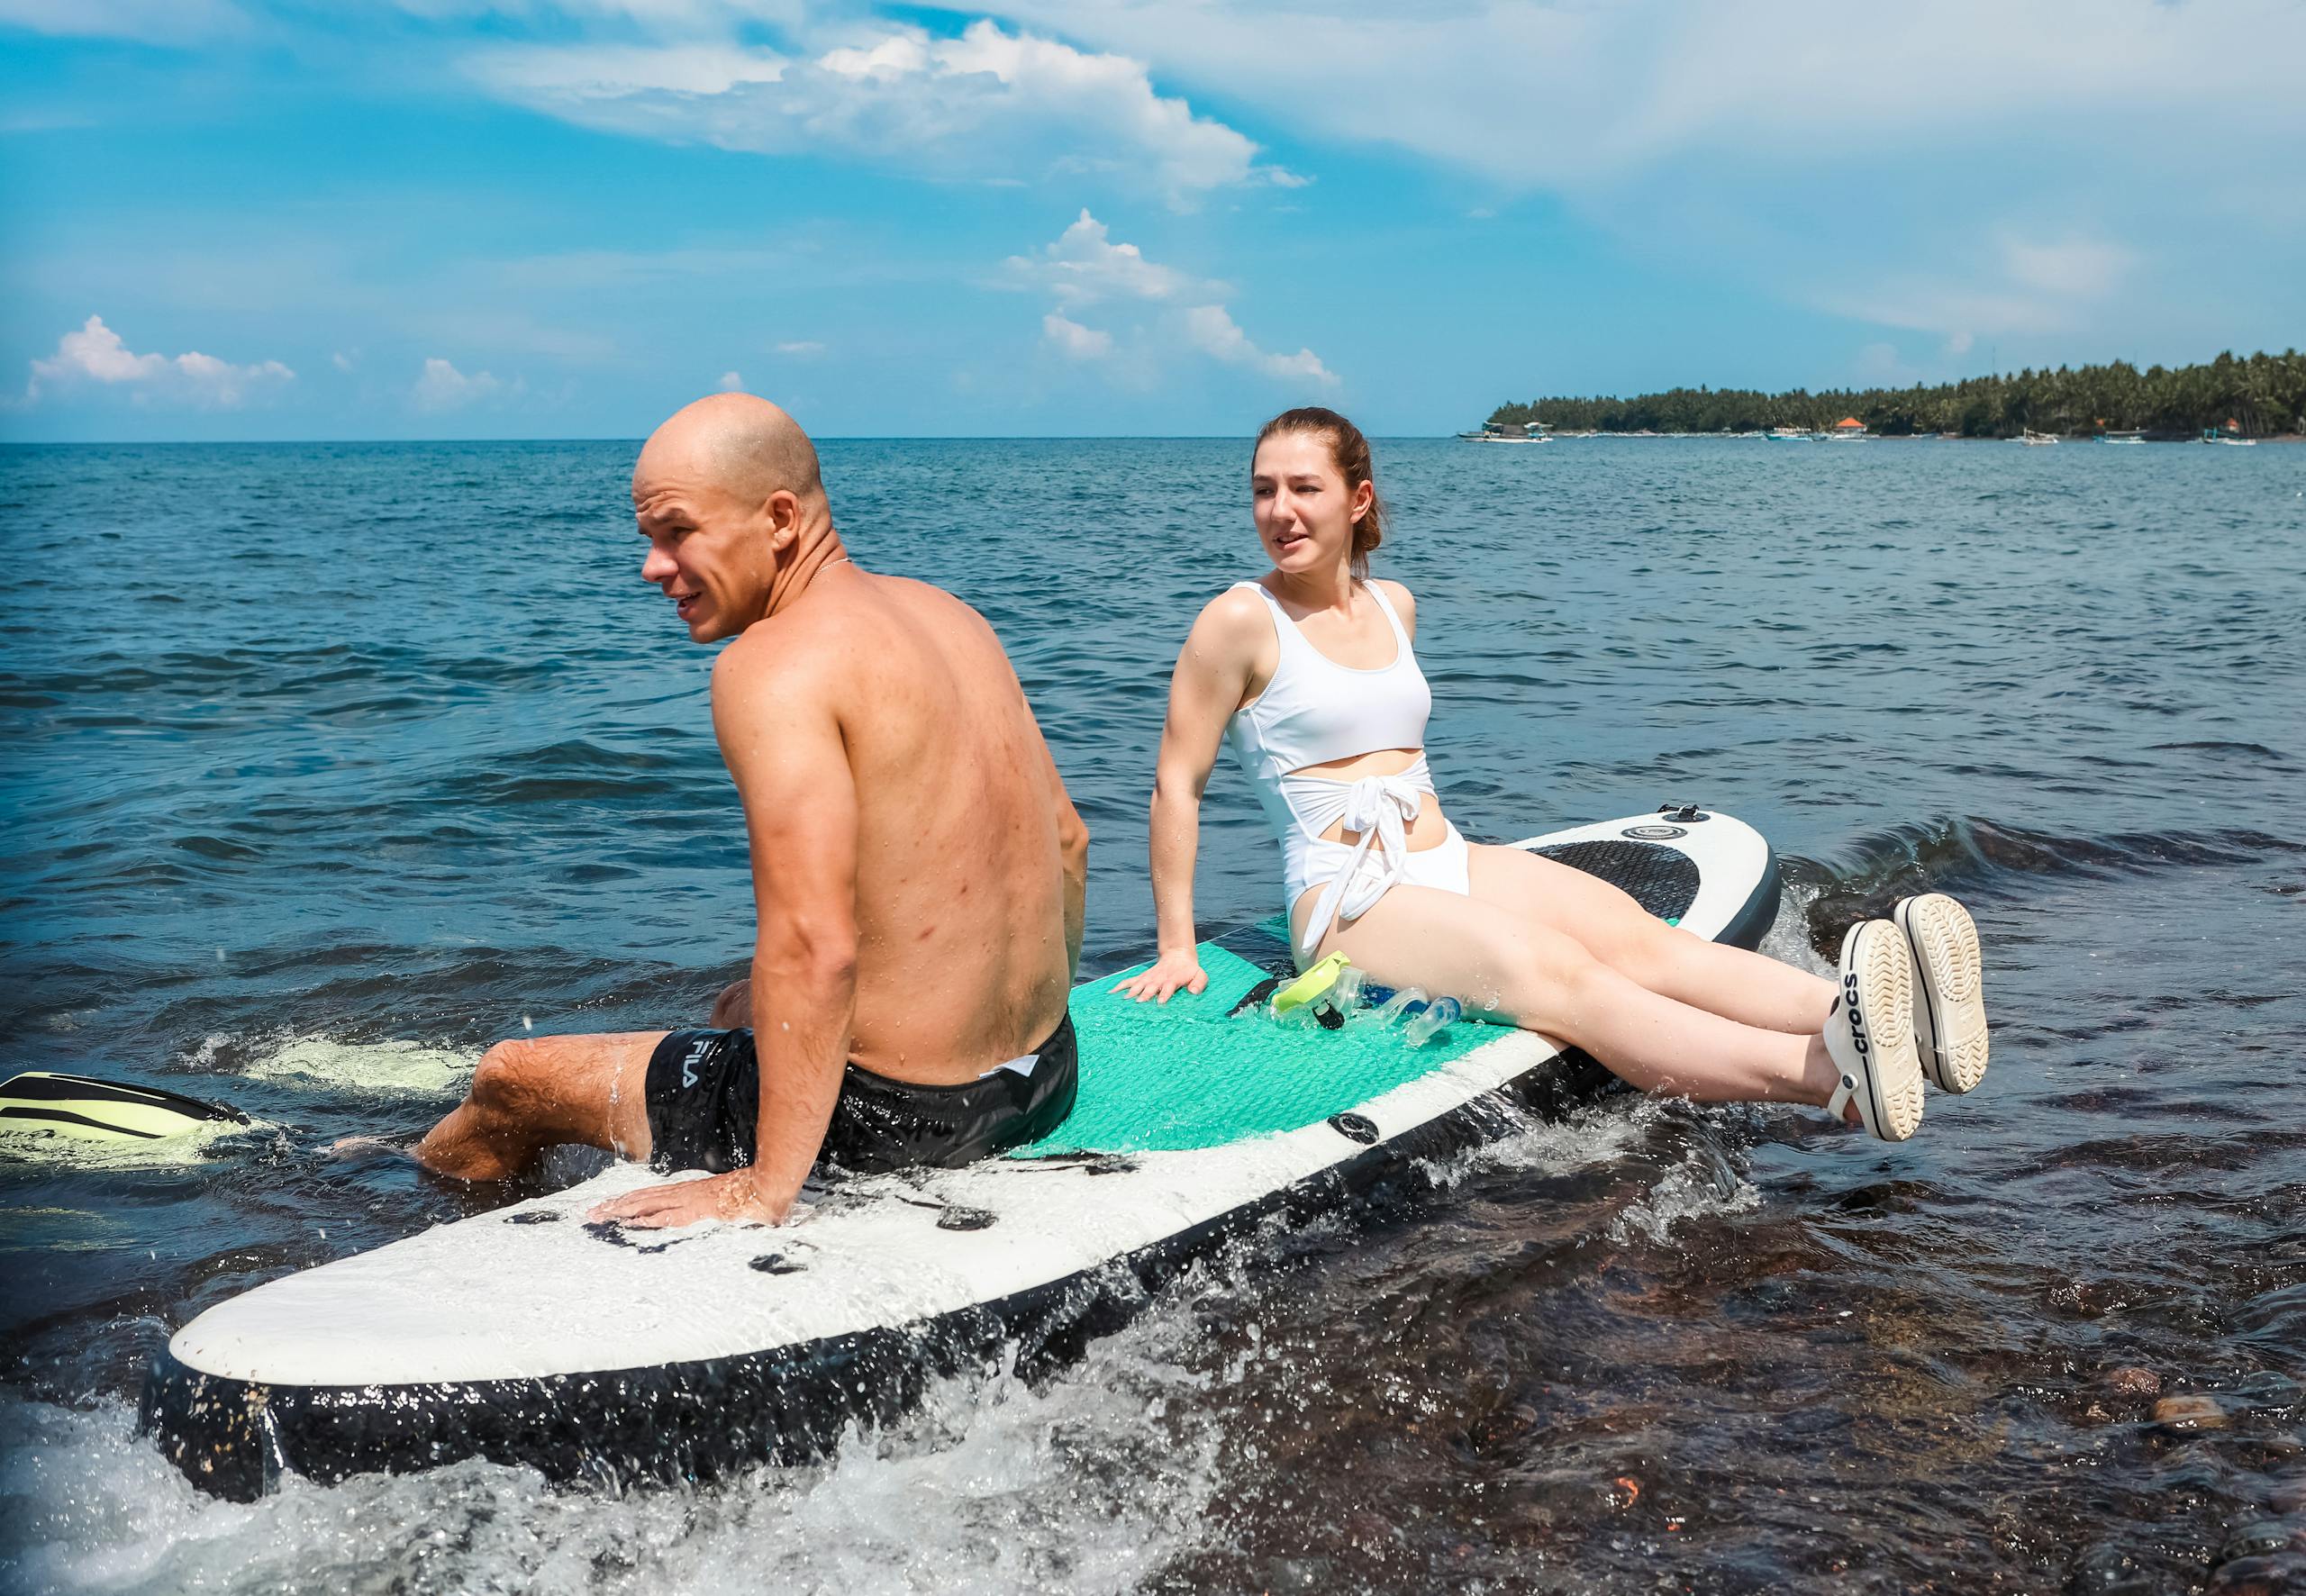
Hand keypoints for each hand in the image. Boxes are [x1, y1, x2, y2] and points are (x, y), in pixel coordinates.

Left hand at [588, 1168, 784, 1228]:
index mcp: (691, 1192)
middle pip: (642, 1198)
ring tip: (598, 1216)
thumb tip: (719, 1219)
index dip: (631, 1201)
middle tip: (590, 1213)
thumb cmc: (754, 1197)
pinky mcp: (695, 1212)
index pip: (654, 1196)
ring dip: (620, 1210)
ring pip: (646, 1204)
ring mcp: (689, 1201)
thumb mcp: (731, 1206)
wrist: (768, 1187)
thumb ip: (720, 1213)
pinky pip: (664, 1217)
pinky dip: (643, 1220)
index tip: (611, 1206)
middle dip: (615, 1206)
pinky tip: (626, 1224)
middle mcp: (685, 1194)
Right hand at [1114, 949, 1206, 1004]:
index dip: (1164, 994)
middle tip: (1138, 1003)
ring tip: (1124, 1000)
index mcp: (1173, 980)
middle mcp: (1159, 979)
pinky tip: (1111, 993)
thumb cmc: (1190, 971)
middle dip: (1144, 994)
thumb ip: (1199, 983)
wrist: (1178, 956)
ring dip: (1131, 991)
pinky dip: (1120, 986)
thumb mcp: (1200, 975)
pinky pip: (1129, 981)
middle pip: (1150, 987)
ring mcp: (1149, 978)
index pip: (1168, 988)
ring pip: (1138, 984)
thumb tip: (1192, 992)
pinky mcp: (1142, 977)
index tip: (1160, 1002)